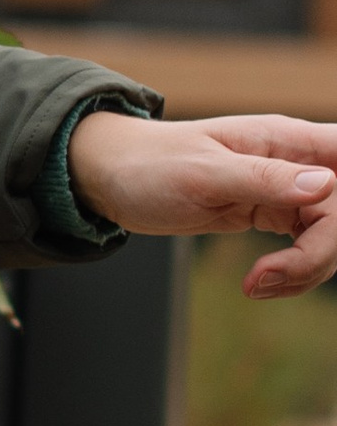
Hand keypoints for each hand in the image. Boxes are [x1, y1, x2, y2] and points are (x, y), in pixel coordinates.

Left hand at [67, 111, 336, 298]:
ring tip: (255, 286)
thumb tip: (326, 185)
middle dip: (319, 255)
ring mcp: (287, 191)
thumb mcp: (204, 172)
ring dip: (304, 271)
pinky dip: (291, 273)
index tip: (328, 233)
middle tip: (268, 279)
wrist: (111, 178)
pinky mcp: (273, 215)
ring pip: (329, 237)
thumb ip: (265, 179)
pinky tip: (257, 285)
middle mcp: (296, 163)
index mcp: (288, 139)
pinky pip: (305, 248)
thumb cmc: (150, 163)